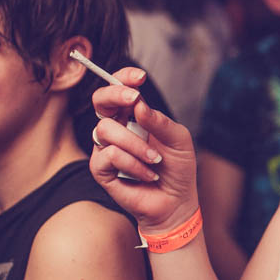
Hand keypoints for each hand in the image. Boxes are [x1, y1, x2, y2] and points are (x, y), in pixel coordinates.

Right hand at [89, 68, 198, 233]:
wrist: (176, 202)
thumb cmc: (177, 169)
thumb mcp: (179, 140)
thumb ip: (160, 121)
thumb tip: (138, 104)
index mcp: (134, 116)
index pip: (121, 90)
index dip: (124, 78)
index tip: (139, 77)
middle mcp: (117, 128)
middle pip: (100, 101)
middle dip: (114, 94)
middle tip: (133, 99)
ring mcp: (106, 148)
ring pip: (105, 129)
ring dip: (135, 144)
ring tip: (155, 160)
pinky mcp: (101, 169)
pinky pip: (108, 155)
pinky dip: (132, 164)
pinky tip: (147, 174)